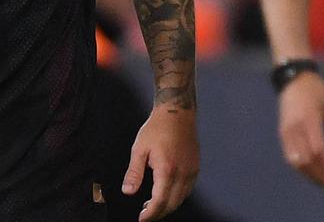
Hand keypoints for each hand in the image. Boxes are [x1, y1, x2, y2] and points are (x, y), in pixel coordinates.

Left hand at [123, 105, 199, 220]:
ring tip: (153, 204)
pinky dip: (178, 196)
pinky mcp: (195, 167)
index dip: (150, 214)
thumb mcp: (139, 149)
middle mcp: (183, 173)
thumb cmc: (157, 128)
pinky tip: (167, 192)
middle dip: (158, 213)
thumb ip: (134, 173)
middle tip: (145, 214)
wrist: (177, 112)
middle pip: (172, 204)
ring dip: (168, 205)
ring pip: (182, 198)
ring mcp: (191, 170)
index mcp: (167, 169)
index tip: (141, 219)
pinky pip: (188, 189)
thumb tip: (128, 191)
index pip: (160, 202)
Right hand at [278, 72, 323, 188]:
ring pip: (295, 162)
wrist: (293, 79)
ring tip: (323, 182)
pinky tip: (311, 172)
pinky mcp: (282, 134)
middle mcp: (295, 128)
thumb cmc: (317, 91)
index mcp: (310, 120)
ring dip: (309, 175)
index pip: (317, 150)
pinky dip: (300, 168)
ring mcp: (286, 132)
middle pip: (306, 159)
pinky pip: (289, 156)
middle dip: (320, 174)